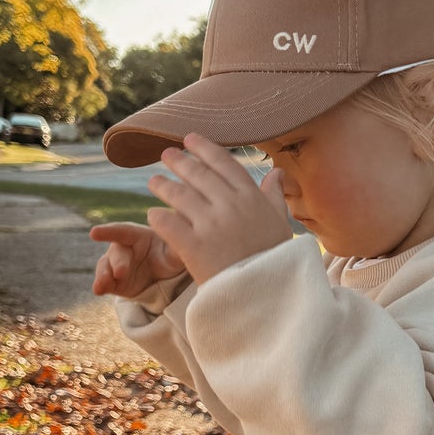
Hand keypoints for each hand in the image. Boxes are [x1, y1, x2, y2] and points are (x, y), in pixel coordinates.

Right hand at [89, 219, 182, 299]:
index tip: (93, 233)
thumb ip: (176, 248)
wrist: (169, 279)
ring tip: (101, 285)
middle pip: (117, 252)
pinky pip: (105, 283)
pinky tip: (98, 291)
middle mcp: (124, 248)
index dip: (108, 231)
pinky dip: (101, 286)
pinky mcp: (115, 283)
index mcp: (139, 235)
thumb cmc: (172, 257)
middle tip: (121, 272)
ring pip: (105, 267)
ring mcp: (117, 265)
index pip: (123, 231)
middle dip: (117, 262)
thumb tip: (182, 239)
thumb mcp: (177, 253)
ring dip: (103, 275)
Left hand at [144, 134, 291, 284]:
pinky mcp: (193, 247)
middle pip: (198, 174)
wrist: (266, 296)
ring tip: (154, 181)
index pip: (223, 163)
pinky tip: (152, 215)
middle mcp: (230, 206)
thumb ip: (274, 196)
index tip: (190, 139)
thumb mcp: (280, 223)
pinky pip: (167, 224)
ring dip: (163, 185)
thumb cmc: (275, 259)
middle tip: (166, 154)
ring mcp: (211, 225)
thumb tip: (276, 172)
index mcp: (251, 198)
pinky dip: (157, 217)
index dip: (204, 148)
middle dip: (179, 161)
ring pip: (179, 195)